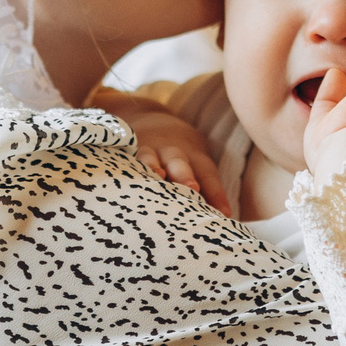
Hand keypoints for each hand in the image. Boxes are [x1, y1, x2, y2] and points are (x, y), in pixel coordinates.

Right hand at [90, 87, 228, 213]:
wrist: (152, 121)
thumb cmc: (180, 158)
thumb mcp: (195, 166)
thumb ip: (205, 192)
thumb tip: (221, 224)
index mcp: (194, 158)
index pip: (208, 175)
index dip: (217, 194)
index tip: (225, 214)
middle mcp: (172, 152)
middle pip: (180, 162)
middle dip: (185, 175)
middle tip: (193, 188)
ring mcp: (148, 150)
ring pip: (151, 157)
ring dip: (153, 166)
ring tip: (156, 176)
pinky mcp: (127, 151)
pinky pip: (126, 157)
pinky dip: (125, 164)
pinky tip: (120, 176)